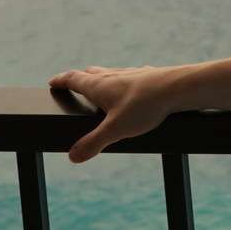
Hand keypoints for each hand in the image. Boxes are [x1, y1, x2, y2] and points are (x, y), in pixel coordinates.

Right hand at [46, 63, 175, 163]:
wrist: (179, 88)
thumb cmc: (145, 106)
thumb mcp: (116, 129)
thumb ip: (93, 143)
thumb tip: (72, 156)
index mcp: (100, 85)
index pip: (74, 79)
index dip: (61, 80)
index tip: (52, 82)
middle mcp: (113, 75)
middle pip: (90, 73)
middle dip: (79, 79)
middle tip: (72, 84)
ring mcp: (131, 73)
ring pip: (110, 73)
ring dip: (100, 78)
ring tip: (99, 87)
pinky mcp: (148, 76)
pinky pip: (130, 76)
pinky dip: (122, 80)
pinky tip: (131, 85)